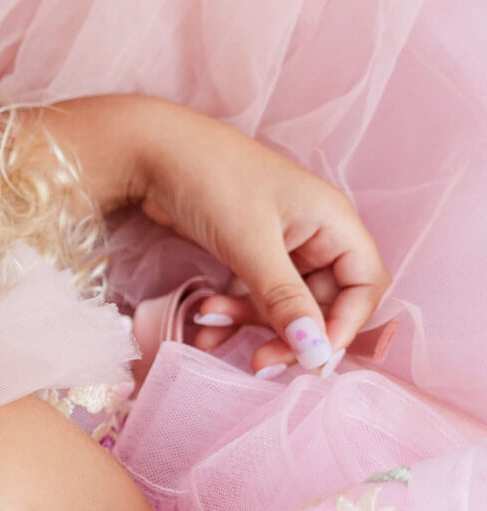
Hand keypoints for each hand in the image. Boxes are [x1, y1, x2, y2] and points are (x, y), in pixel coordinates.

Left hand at [42, 95, 387, 373]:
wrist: (146, 149)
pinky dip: (231, 312)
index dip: (346, 325)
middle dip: (291, 332)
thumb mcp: (250, 243)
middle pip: (323, 300)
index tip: (313, 356)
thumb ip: (284, 299)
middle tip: (260, 361)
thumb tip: (316, 352)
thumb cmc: (210, 179)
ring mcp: (278, 241)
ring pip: (282, 301)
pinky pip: (251, 292)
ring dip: (252, 322)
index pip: (365, 285)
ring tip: (209, 323)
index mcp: (333, 222)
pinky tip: (201, 326)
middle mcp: (313, 232)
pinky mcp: (244, 248)